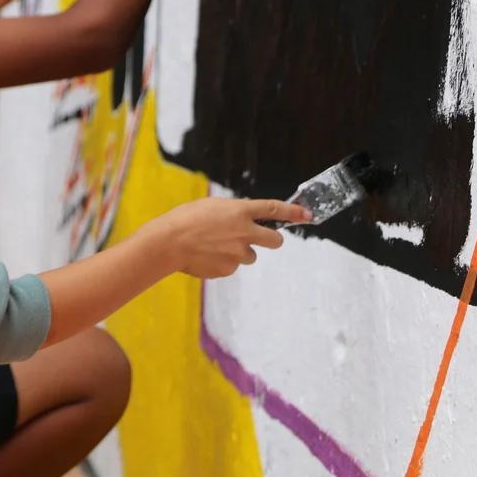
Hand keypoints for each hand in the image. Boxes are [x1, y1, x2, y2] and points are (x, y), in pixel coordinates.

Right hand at [141, 197, 310, 279]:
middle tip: (259, 239)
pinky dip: (222, 262)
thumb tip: (242, 219)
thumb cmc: (184, 219)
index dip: (294, 211)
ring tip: (214, 247)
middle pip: (275, 240)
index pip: (274, 209)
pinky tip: (205, 256)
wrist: (168, 243)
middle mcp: (245, 232)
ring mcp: (238, 253)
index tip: (308, 214)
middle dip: (272, 239)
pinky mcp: (229, 269)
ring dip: (238, 252)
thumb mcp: (210, 206)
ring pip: (249, 255)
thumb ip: (232, 212)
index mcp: (240, 211)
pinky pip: (231, 267)